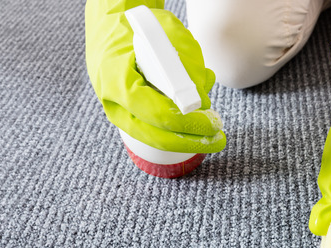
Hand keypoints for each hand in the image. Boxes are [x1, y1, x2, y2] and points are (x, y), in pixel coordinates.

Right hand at [85, 0, 224, 152]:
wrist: (112, 24)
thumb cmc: (139, 26)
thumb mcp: (168, 33)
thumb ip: (188, 64)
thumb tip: (202, 101)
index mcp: (116, 78)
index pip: (156, 113)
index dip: (188, 123)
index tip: (212, 123)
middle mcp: (113, 101)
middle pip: (155, 136)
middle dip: (191, 141)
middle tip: (218, 139)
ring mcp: (119, 111)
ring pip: (156, 136)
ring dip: (187, 132)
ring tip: (210, 118)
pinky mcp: (129, 114)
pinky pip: (156, 127)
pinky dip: (179, 122)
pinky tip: (196, 106)